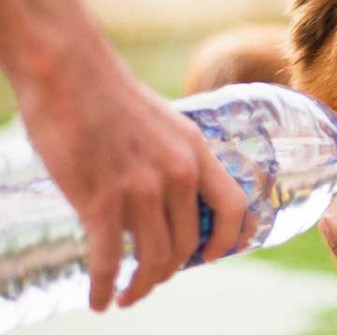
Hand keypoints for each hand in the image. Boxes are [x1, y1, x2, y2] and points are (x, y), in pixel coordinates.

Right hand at [13, 36, 248, 310]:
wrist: (69, 71)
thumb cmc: (111, 95)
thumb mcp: (165, 124)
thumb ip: (175, 159)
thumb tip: (171, 197)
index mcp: (196, 152)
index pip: (234, 207)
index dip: (230, 239)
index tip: (214, 256)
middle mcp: (178, 173)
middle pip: (189, 243)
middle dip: (172, 269)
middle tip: (155, 277)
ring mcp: (141, 189)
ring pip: (154, 258)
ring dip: (142, 285)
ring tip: (128, 294)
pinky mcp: (100, 200)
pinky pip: (109, 261)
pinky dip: (105, 287)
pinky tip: (99, 299)